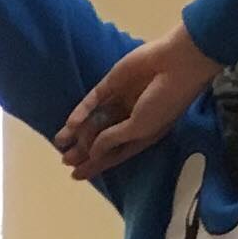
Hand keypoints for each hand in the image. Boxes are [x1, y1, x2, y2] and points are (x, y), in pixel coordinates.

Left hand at [55, 25, 217, 181]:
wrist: (178, 63)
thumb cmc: (165, 101)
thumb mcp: (140, 128)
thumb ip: (113, 139)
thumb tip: (93, 153)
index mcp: (143, 133)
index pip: (115, 153)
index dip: (96, 165)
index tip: (76, 175)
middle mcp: (130, 118)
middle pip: (102, 138)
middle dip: (83, 150)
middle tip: (65, 160)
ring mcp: (121, 99)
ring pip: (94, 119)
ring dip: (78, 132)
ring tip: (59, 142)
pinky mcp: (113, 82)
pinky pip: (93, 99)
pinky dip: (81, 111)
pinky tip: (70, 124)